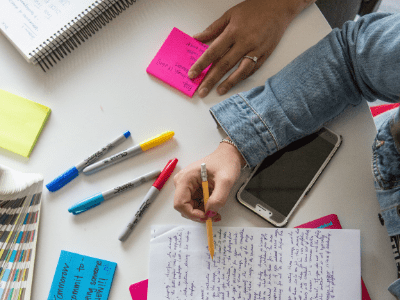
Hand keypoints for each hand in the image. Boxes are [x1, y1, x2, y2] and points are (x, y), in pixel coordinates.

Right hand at [174, 140, 245, 222]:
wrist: (229, 156)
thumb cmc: (225, 162)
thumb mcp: (225, 181)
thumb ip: (218, 199)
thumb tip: (210, 212)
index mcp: (185, 178)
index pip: (180, 203)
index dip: (192, 213)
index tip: (206, 216)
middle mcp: (183, 182)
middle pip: (184, 207)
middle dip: (198, 214)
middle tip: (213, 215)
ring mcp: (187, 185)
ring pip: (190, 207)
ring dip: (202, 212)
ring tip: (216, 211)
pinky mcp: (193, 188)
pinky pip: (195, 203)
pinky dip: (204, 208)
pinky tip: (213, 206)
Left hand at [188, 0, 313, 96]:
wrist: (279, 6)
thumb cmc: (254, 8)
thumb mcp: (230, 14)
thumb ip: (213, 28)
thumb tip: (197, 38)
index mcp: (233, 32)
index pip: (213, 52)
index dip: (201, 65)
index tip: (192, 74)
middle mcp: (244, 42)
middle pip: (224, 65)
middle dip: (211, 79)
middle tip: (202, 91)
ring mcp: (256, 50)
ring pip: (240, 71)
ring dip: (228, 83)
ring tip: (218, 91)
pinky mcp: (265, 54)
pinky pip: (252, 69)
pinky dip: (242, 77)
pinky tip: (233, 83)